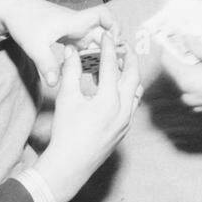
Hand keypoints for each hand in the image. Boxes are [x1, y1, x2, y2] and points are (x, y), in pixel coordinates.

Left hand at [0, 0, 118, 87]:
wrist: (11, 11)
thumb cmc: (23, 23)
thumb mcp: (34, 46)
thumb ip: (46, 64)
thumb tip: (55, 83)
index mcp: (74, 21)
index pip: (103, 15)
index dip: (114, 26)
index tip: (115, 44)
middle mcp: (77, 24)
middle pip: (104, 32)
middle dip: (112, 48)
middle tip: (117, 67)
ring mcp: (72, 30)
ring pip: (95, 41)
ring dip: (101, 54)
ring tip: (105, 73)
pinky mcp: (66, 36)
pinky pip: (84, 46)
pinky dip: (89, 56)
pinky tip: (88, 72)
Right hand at [36, 36, 141, 201]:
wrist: (70, 165)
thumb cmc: (65, 132)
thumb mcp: (66, 99)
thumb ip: (70, 72)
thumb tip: (71, 51)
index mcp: (108, 100)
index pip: (111, 66)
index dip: (109, 48)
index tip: (107, 36)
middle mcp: (123, 109)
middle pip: (133, 76)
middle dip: (129, 59)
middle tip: (123, 46)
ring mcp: (126, 121)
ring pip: (136, 90)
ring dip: (131, 75)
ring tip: (123, 64)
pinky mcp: (124, 129)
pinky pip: (132, 104)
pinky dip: (128, 90)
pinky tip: (118, 88)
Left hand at [161, 40, 201, 114]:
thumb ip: (198, 46)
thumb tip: (187, 40)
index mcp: (186, 79)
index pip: (166, 60)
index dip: (168, 46)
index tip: (170, 37)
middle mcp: (187, 94)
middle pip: (177, 71)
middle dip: (182, 56)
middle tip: (188, 42)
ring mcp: (197, 104)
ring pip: (189, 82)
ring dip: (193, 69)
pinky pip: (199, 91)